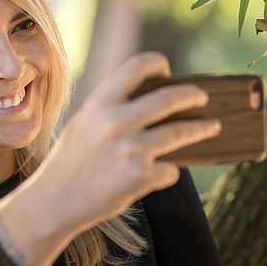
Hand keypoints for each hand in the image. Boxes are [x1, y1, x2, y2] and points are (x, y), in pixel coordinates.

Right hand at [0, 52, 220, 265]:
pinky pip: (171, 169)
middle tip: (203, 98)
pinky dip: (170, 170)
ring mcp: (130, 150)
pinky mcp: (140, 177)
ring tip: (212, 127)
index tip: (168, 72)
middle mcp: (116, 122)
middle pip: (170, 97)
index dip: (157, 63)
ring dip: (202, 128)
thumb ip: (111, 109)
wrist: (54, 202)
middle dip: (193, 95)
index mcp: (99, 104)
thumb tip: (153, 100)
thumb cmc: (70, 162)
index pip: (136, 66)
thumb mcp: (83, 124)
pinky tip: (164, 172)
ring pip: (181, 132)